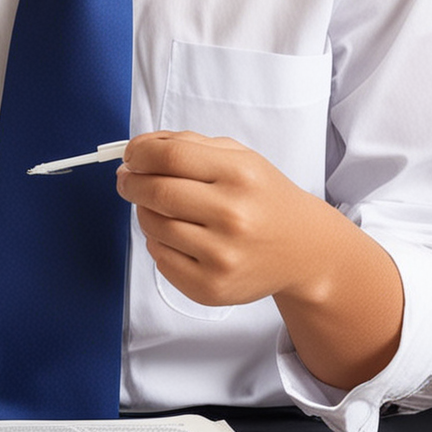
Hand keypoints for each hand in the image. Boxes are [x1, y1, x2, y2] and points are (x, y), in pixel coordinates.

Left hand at [115, 131, 333, 308]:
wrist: (303, 249)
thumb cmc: (263, 197)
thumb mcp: (240, 157)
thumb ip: (188, 144)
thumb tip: (136, 153)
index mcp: (240, 174)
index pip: (171, 156)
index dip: (140, 154)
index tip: (131, 157)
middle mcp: (233, 215)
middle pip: (157, 192)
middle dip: (131, 183)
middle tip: (127, 180)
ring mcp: (222, 255)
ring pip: (154, 226)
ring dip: (144, 212)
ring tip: (158, 207)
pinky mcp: (211, 287)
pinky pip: (160, 259)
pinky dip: (157, 242)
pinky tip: (175, 235)